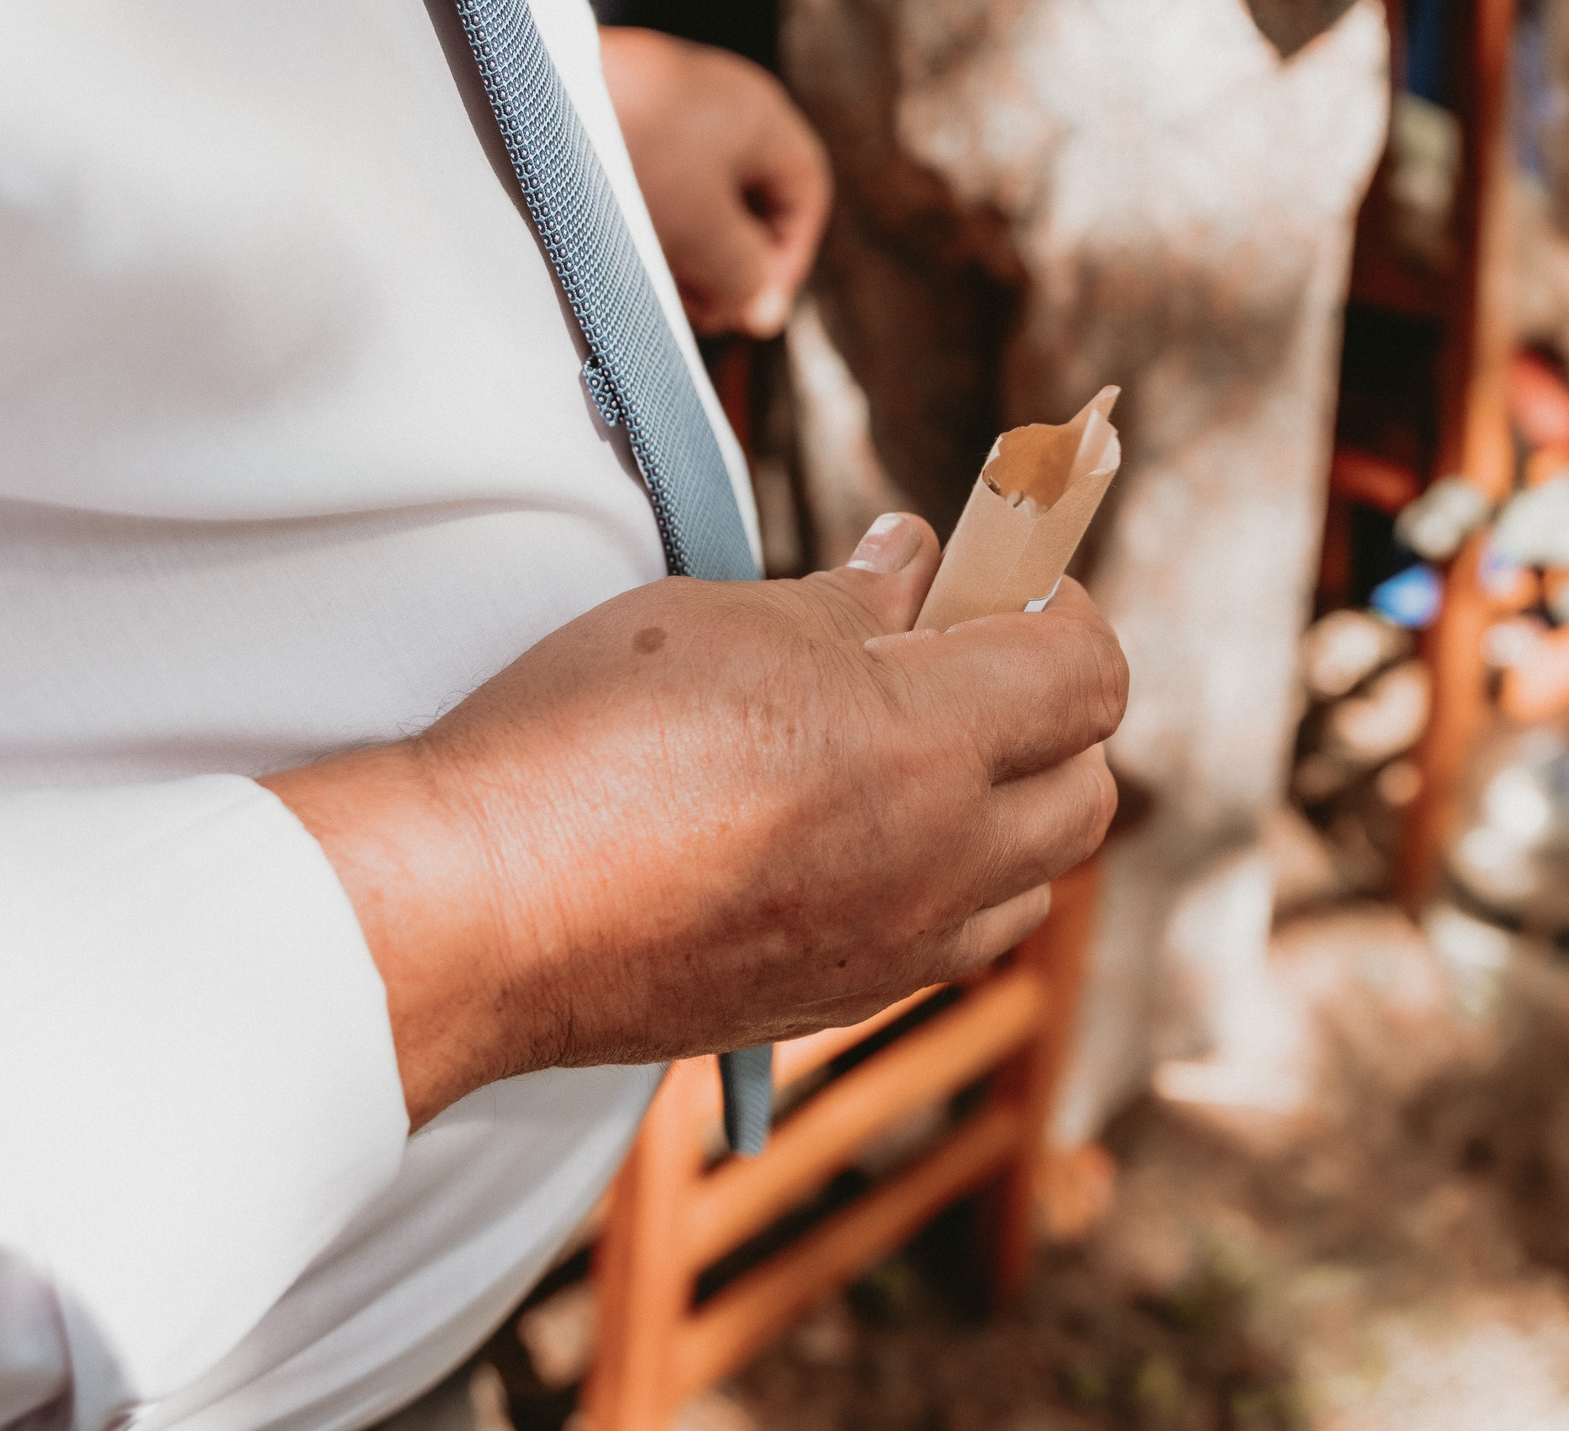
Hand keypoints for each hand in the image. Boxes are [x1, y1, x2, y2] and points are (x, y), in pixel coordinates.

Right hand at [265, 513, 1126, 1126]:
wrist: (480, 908)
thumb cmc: (586, 739)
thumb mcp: (726, 620)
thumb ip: (850, 598)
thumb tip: (916, 563)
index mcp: (928, 743)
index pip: (1089, 677)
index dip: (1066, 612)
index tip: (1012, 583)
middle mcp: (939, 862)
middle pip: (1086, 792)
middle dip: (1055, 715)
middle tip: (969, 658)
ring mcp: (893, 950)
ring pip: (1029, 884)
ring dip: (1009, 810)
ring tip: (914, 750)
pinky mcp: (833, 1005)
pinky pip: (945, 944)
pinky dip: (943, 882)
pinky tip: (854, 833)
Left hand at [601, 26, 831, 337]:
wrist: (528, 89)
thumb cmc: (633, 156)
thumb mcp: (704, 232)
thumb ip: (745, 278)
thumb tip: (762, 312)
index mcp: (760, 114)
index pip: (804, 193)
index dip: (789, 257)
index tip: (754, 305)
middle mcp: (719, 99)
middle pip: (749, 196)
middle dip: (733, 262)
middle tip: (705, 312)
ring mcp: (664, 100)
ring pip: (696, 190)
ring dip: (689, 250)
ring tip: (660, 292)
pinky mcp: (614, 109)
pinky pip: (650, 174)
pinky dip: (649, 219)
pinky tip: (621, 256)